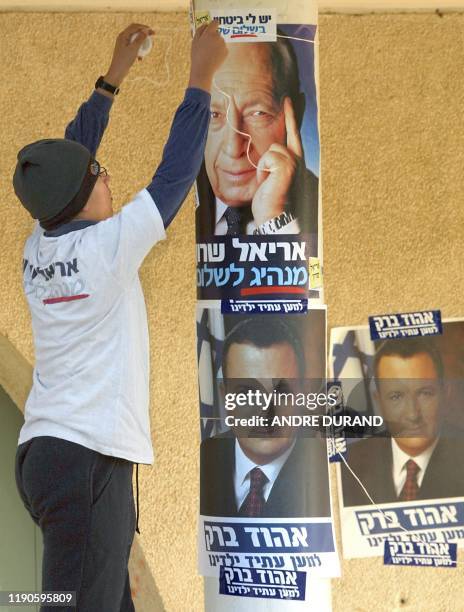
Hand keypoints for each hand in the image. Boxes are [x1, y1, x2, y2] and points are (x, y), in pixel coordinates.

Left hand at [104, 23, 153, 87]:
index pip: (134, 26)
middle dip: (144, 34)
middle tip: (152, 37)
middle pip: (135, 32)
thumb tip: (146, 31)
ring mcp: (123, 44)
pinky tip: (140, 59)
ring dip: (142, 44)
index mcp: (123, 35)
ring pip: (135, 40)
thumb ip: (140, 39)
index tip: (152, 31)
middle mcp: (122, 38)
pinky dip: (138, 51)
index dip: (144, 27)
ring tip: (147, 50)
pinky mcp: (125, 50)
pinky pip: (134, 47)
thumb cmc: (125, 60)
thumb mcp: (134, 49)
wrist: (117, 72)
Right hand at [189, 21, 227, 92]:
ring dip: (216, 45)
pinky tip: (214, 57)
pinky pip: (223, 49)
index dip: (213, 25)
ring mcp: (223, 44)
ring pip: (220, 42)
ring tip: (210, 54)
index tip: (211, 28)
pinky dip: (220, 52)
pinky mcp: (226, 52)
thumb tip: (206, 24)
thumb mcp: (194, 41)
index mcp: (209, 33)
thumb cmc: (197, 56)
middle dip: (213, 38)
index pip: (215, 22)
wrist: (203, 70)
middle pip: (217, 33)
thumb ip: (200, 30)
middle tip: (207, 47)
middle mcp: (218, 37)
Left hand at [251, 97, 302, 226]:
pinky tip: (268, 182)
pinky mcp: (286, 166)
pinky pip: (267, 158)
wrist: (273, 215)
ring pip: (270, 150)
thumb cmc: (269, 199)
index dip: (290, 116)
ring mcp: (293, 162)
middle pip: (275, 144)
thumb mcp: (270, 176)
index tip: (287, 98)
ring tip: (268, 182)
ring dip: (264, 168)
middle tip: (268, 181)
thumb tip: (268, 150)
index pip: (292, 133)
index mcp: (294, 160)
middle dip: (266, 162)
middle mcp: (297, 159)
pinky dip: (263, 170)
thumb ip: (271, 161)